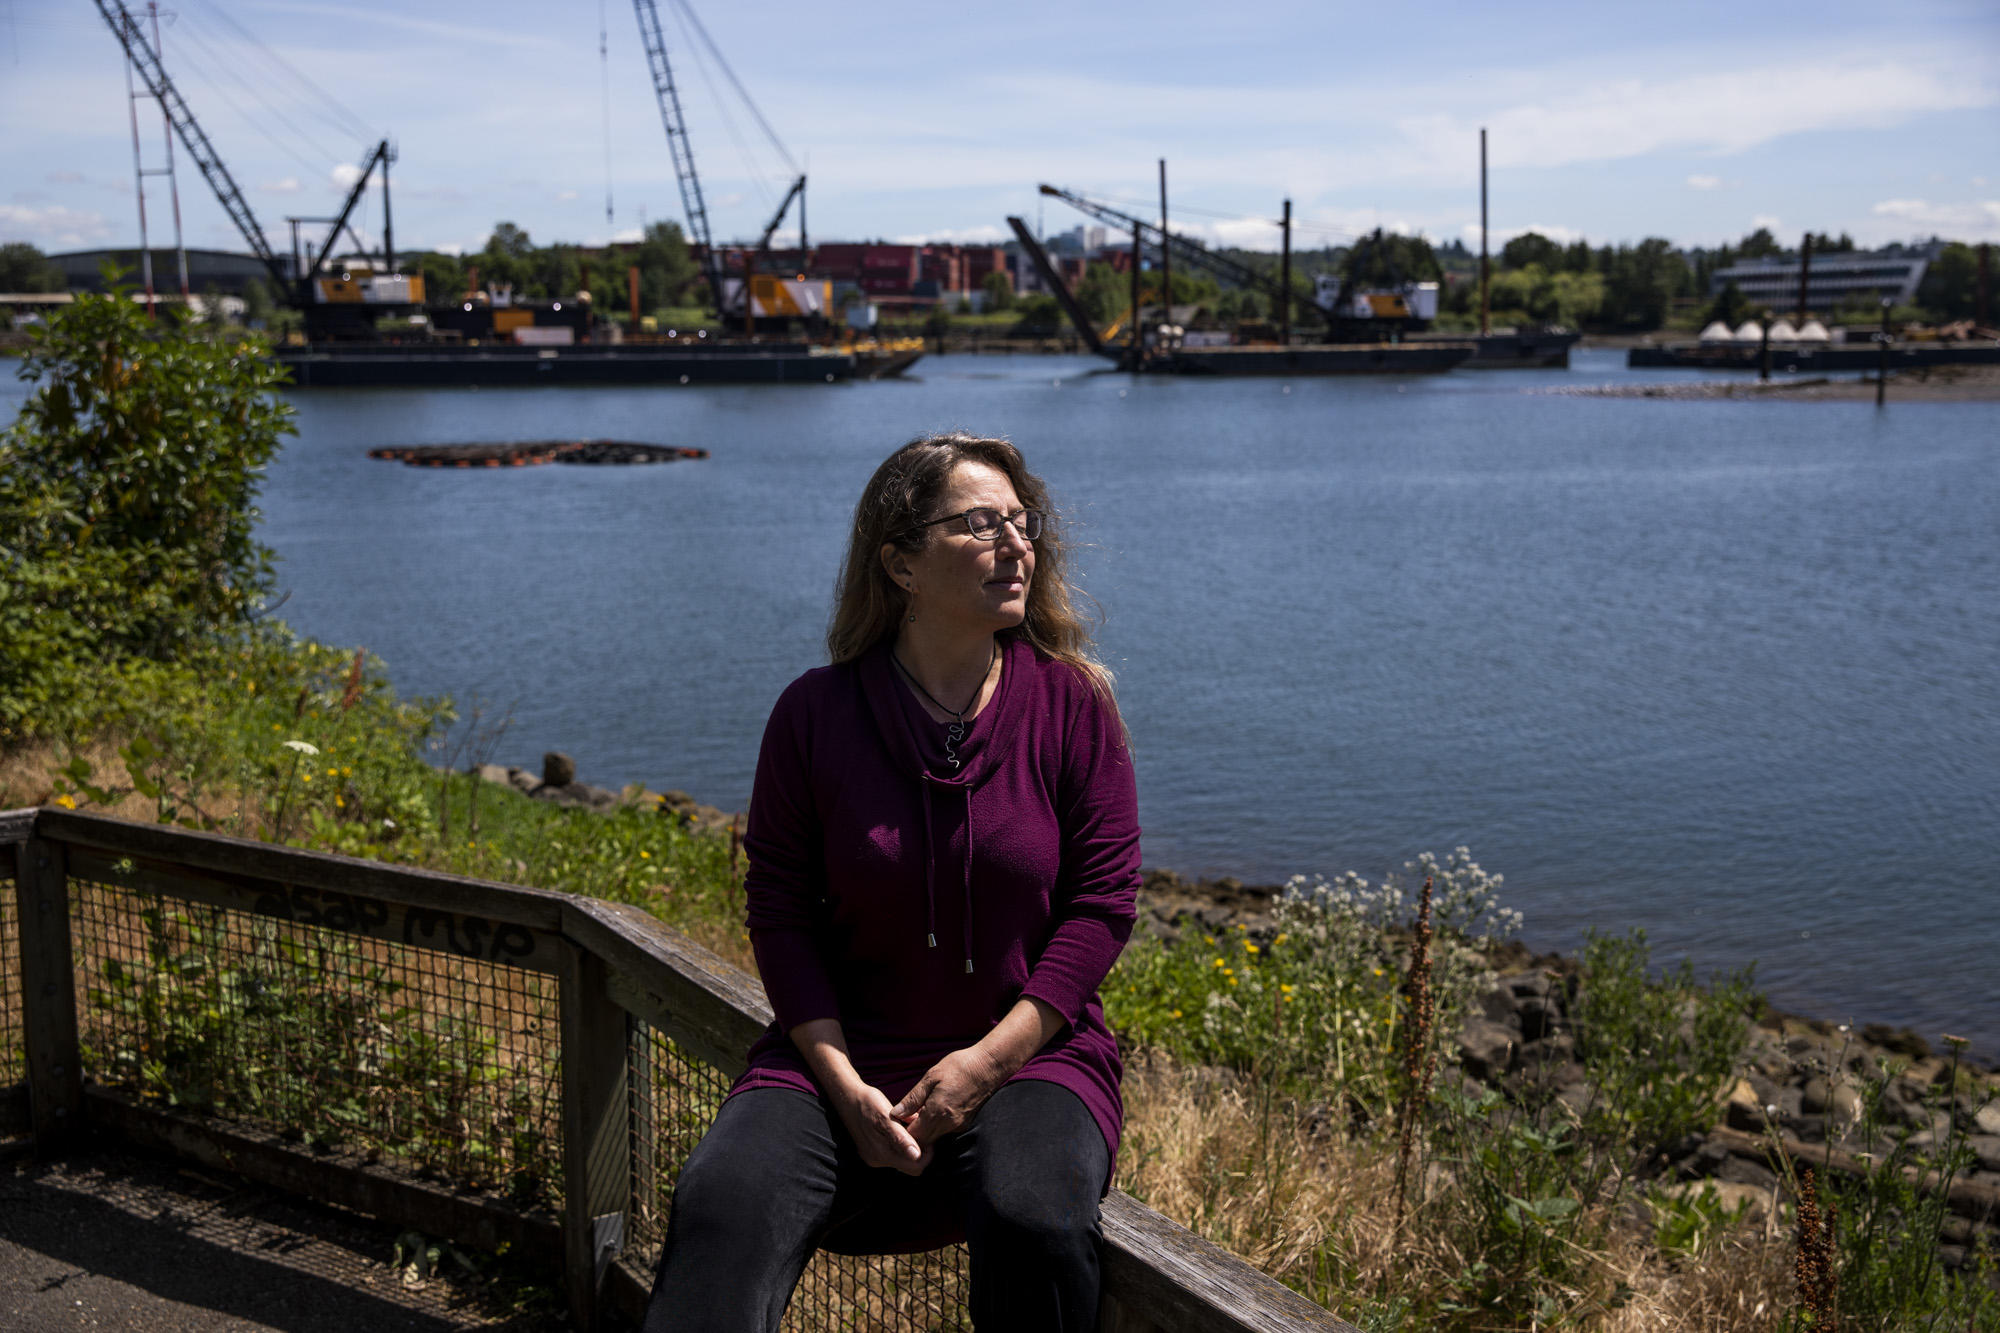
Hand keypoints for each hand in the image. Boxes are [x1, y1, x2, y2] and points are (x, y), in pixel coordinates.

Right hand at [833, 1081, 929, 1175]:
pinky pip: (893, 1154)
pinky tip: (900, 1127)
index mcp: (882, 1153)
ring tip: (909, 1125)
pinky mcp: (872, 1152)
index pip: (915, 1167)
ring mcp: (874, 1157)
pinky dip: (900, 1143)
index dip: (927, 1153)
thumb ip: (900, 1138)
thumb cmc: (868, 1102)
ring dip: (910, 1145)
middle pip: (910, 1166)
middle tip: (919, 1129)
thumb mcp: (885, 1116)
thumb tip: (916, 1155)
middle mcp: (877, 1160)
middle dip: (920, 1150)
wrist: (847, 1097)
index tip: (927, 1135)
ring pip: (902, 1160)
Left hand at [891, 1046, 1006, 1147]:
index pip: (914, 1135)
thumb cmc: (959, 1066)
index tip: (898, 1119)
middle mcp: (949, 1124)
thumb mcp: (931, 1077)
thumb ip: (913, 1098)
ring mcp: (959, 1125)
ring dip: (924, 1129)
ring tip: (918, 1112)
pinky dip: (936, 1125)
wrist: (989, 1066)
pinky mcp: (965, 1123)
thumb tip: (896, 1113)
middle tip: (906, 1117)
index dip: (903, 1130)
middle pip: (924, 1140)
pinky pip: (945, 1131)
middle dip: (913, 1133)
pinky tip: (933, 1110)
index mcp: (937, 1112)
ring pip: (934, 1137)